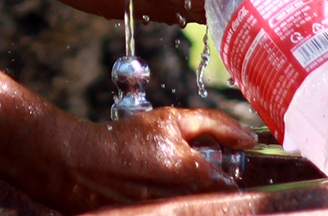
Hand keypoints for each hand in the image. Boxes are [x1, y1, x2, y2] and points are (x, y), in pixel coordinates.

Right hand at [13, 108, 256, 212]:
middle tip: (181, 174)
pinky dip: (168, 204)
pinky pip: (173, 212)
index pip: (232, 186)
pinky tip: (148, 191)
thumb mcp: (170, 120)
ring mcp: (168, 213)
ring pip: (193, 207)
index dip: (225, 174)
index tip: (215, 166)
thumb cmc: (124, 140)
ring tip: (160, 182)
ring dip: (186, 196)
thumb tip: (248, 135)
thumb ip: (214, 124)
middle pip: (213, 200)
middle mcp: (187, 201)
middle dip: (204, 187)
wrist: (79, 164)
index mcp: (197, 175)